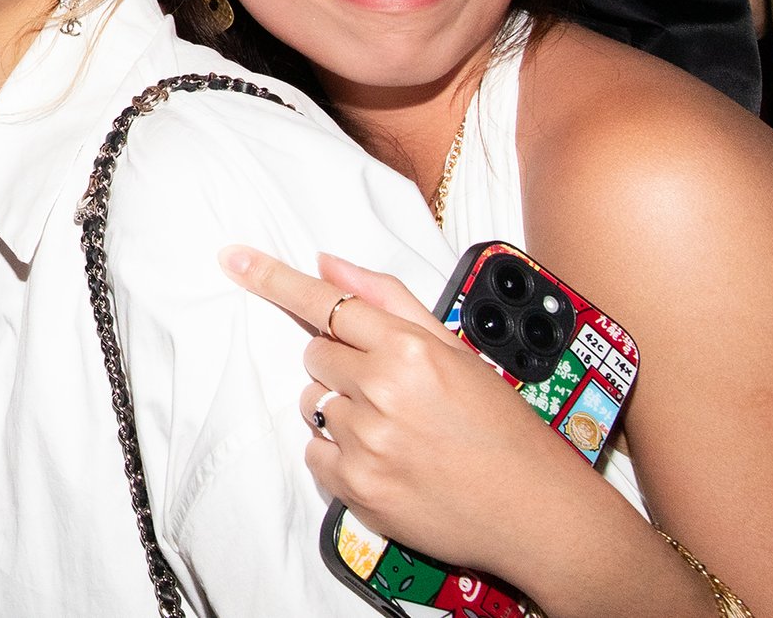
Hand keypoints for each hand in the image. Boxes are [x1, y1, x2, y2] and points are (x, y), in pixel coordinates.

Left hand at [219, 246, 612, 590]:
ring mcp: (366, 443)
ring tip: (398, 431)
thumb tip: (326, 263)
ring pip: (313, 404)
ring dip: (343, 411)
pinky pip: (313, 452)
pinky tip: (386, 460)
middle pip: (314, 355)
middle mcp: (383, 392)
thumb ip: (389, 301)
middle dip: (342, 365)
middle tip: (392, 390)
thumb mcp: (459, 353)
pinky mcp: (356, 488)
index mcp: (410, 350)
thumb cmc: (504, 429)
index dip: (273, 279)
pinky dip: (338, 454)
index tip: (234, 259)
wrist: (538, 513)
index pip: (324, 304)